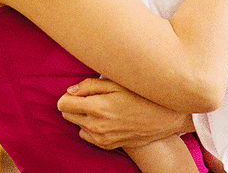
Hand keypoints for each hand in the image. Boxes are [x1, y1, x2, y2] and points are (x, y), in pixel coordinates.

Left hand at [57, 78, 192, 149]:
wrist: (164, 117)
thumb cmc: (143, 94)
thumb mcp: (118, 83)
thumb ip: (90, 85)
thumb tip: (70, 90)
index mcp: (97, 107)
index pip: (63, 104)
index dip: (69, 95)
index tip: (80, 91)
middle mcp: (96, 125)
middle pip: (67, 115)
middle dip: (76, 105)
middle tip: (94, 97)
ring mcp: (101, 138)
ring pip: (77, 125)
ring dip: (85, 116)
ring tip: (103, 107)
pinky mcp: (107, 145)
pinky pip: (88, 136)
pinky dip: (92, 127)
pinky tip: (108, 118)